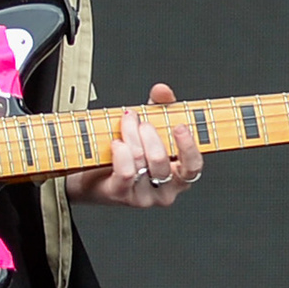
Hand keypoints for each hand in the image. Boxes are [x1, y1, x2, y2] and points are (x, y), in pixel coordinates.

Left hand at [75, 83, 203, 206]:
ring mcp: (144, 197)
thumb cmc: (129, 151)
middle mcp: (166, 190)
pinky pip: (126, 172)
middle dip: (146, 131)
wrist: (95, 174)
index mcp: (180, 176)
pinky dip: (120, 152)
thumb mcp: (150, 126)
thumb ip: (161, 106)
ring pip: (140, 160)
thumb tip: (162, 91)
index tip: (180, 126)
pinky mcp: (122, 196)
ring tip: (124, 122)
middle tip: (136, 118)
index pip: (193, 166)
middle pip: (160, 158)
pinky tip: (116, 143)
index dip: (188, 146)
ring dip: (129, 134)